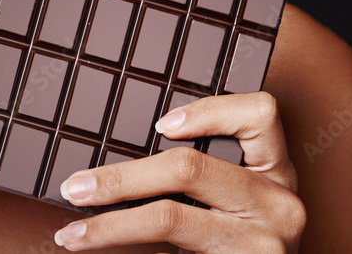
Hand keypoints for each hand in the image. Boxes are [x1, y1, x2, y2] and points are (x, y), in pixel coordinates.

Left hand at [53, 92, 305, 252]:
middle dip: (120, 178)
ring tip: (72, 234)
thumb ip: (201, 177)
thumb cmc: (238, 247)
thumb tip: (113, 165)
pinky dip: (127, 251)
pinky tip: (100, 252)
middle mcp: (279, 204)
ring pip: (169, 216)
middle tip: (75, 188)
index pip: (260, 114)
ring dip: (110, 225)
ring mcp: (265, 244)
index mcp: (276, 173)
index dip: (208, 111)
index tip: (160, 124)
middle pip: (189, 168)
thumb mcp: (237, 204)